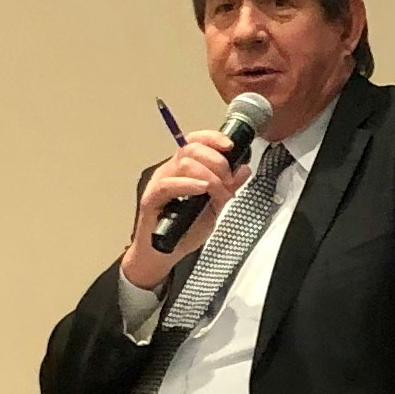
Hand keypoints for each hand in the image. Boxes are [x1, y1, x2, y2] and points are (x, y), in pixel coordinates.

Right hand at [122, 129, 253, 289]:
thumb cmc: (183, 231)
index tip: (230, 146)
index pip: (195, 141)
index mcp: (183, 169)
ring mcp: (159, 184)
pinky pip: (168, 185)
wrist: (162, 255)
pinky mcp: (151, 199)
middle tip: (228, 181)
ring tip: (219, 192)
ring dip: (209, 176)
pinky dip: (189, 185)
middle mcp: (169, 172)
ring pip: (183, 164)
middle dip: (217, 161)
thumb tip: (243, 169)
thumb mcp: (214, 207)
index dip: (213, 138)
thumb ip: (227, 188)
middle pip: (191, 148)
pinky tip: (202, 190)